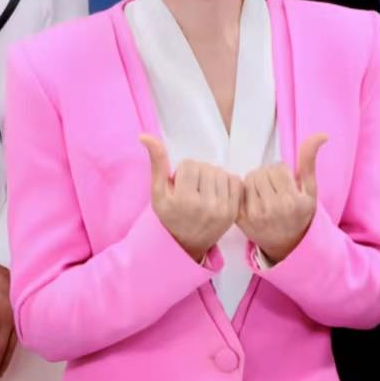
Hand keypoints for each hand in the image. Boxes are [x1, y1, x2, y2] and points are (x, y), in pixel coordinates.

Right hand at [144, 135, 239, 261]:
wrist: (186, 244)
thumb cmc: (170, 215)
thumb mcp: (158, 192)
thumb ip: (156, 163)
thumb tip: (145, 136)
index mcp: (184, 199)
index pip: (188, 164)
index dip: (182, 172)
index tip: (179, 186)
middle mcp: (205, 204)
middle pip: (205, 167)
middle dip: (197, 173)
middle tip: (191, 189)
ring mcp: (222, 209)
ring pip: (219, 172)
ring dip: (211, 177)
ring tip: (203, 190)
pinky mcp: (234, 212)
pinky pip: (234, 181)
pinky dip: (226, 182)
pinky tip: (216, 193)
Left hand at [240, 134, 324, 263]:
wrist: (287, 244)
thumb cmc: (300, 213)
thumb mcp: (310, 190)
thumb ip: (309, 161)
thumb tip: (321, 135)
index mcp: (291, 201)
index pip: (277, 169)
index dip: (281, 173)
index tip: (286, 185)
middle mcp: (272, 209)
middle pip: (261, 172)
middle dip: (268, 176)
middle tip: (275, 189)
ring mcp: (254, 215)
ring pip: (249, 179)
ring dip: (256, 182)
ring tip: (265, 194)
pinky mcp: (240, 219)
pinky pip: (237, 190)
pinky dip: (244, 192)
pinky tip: (254, 201)